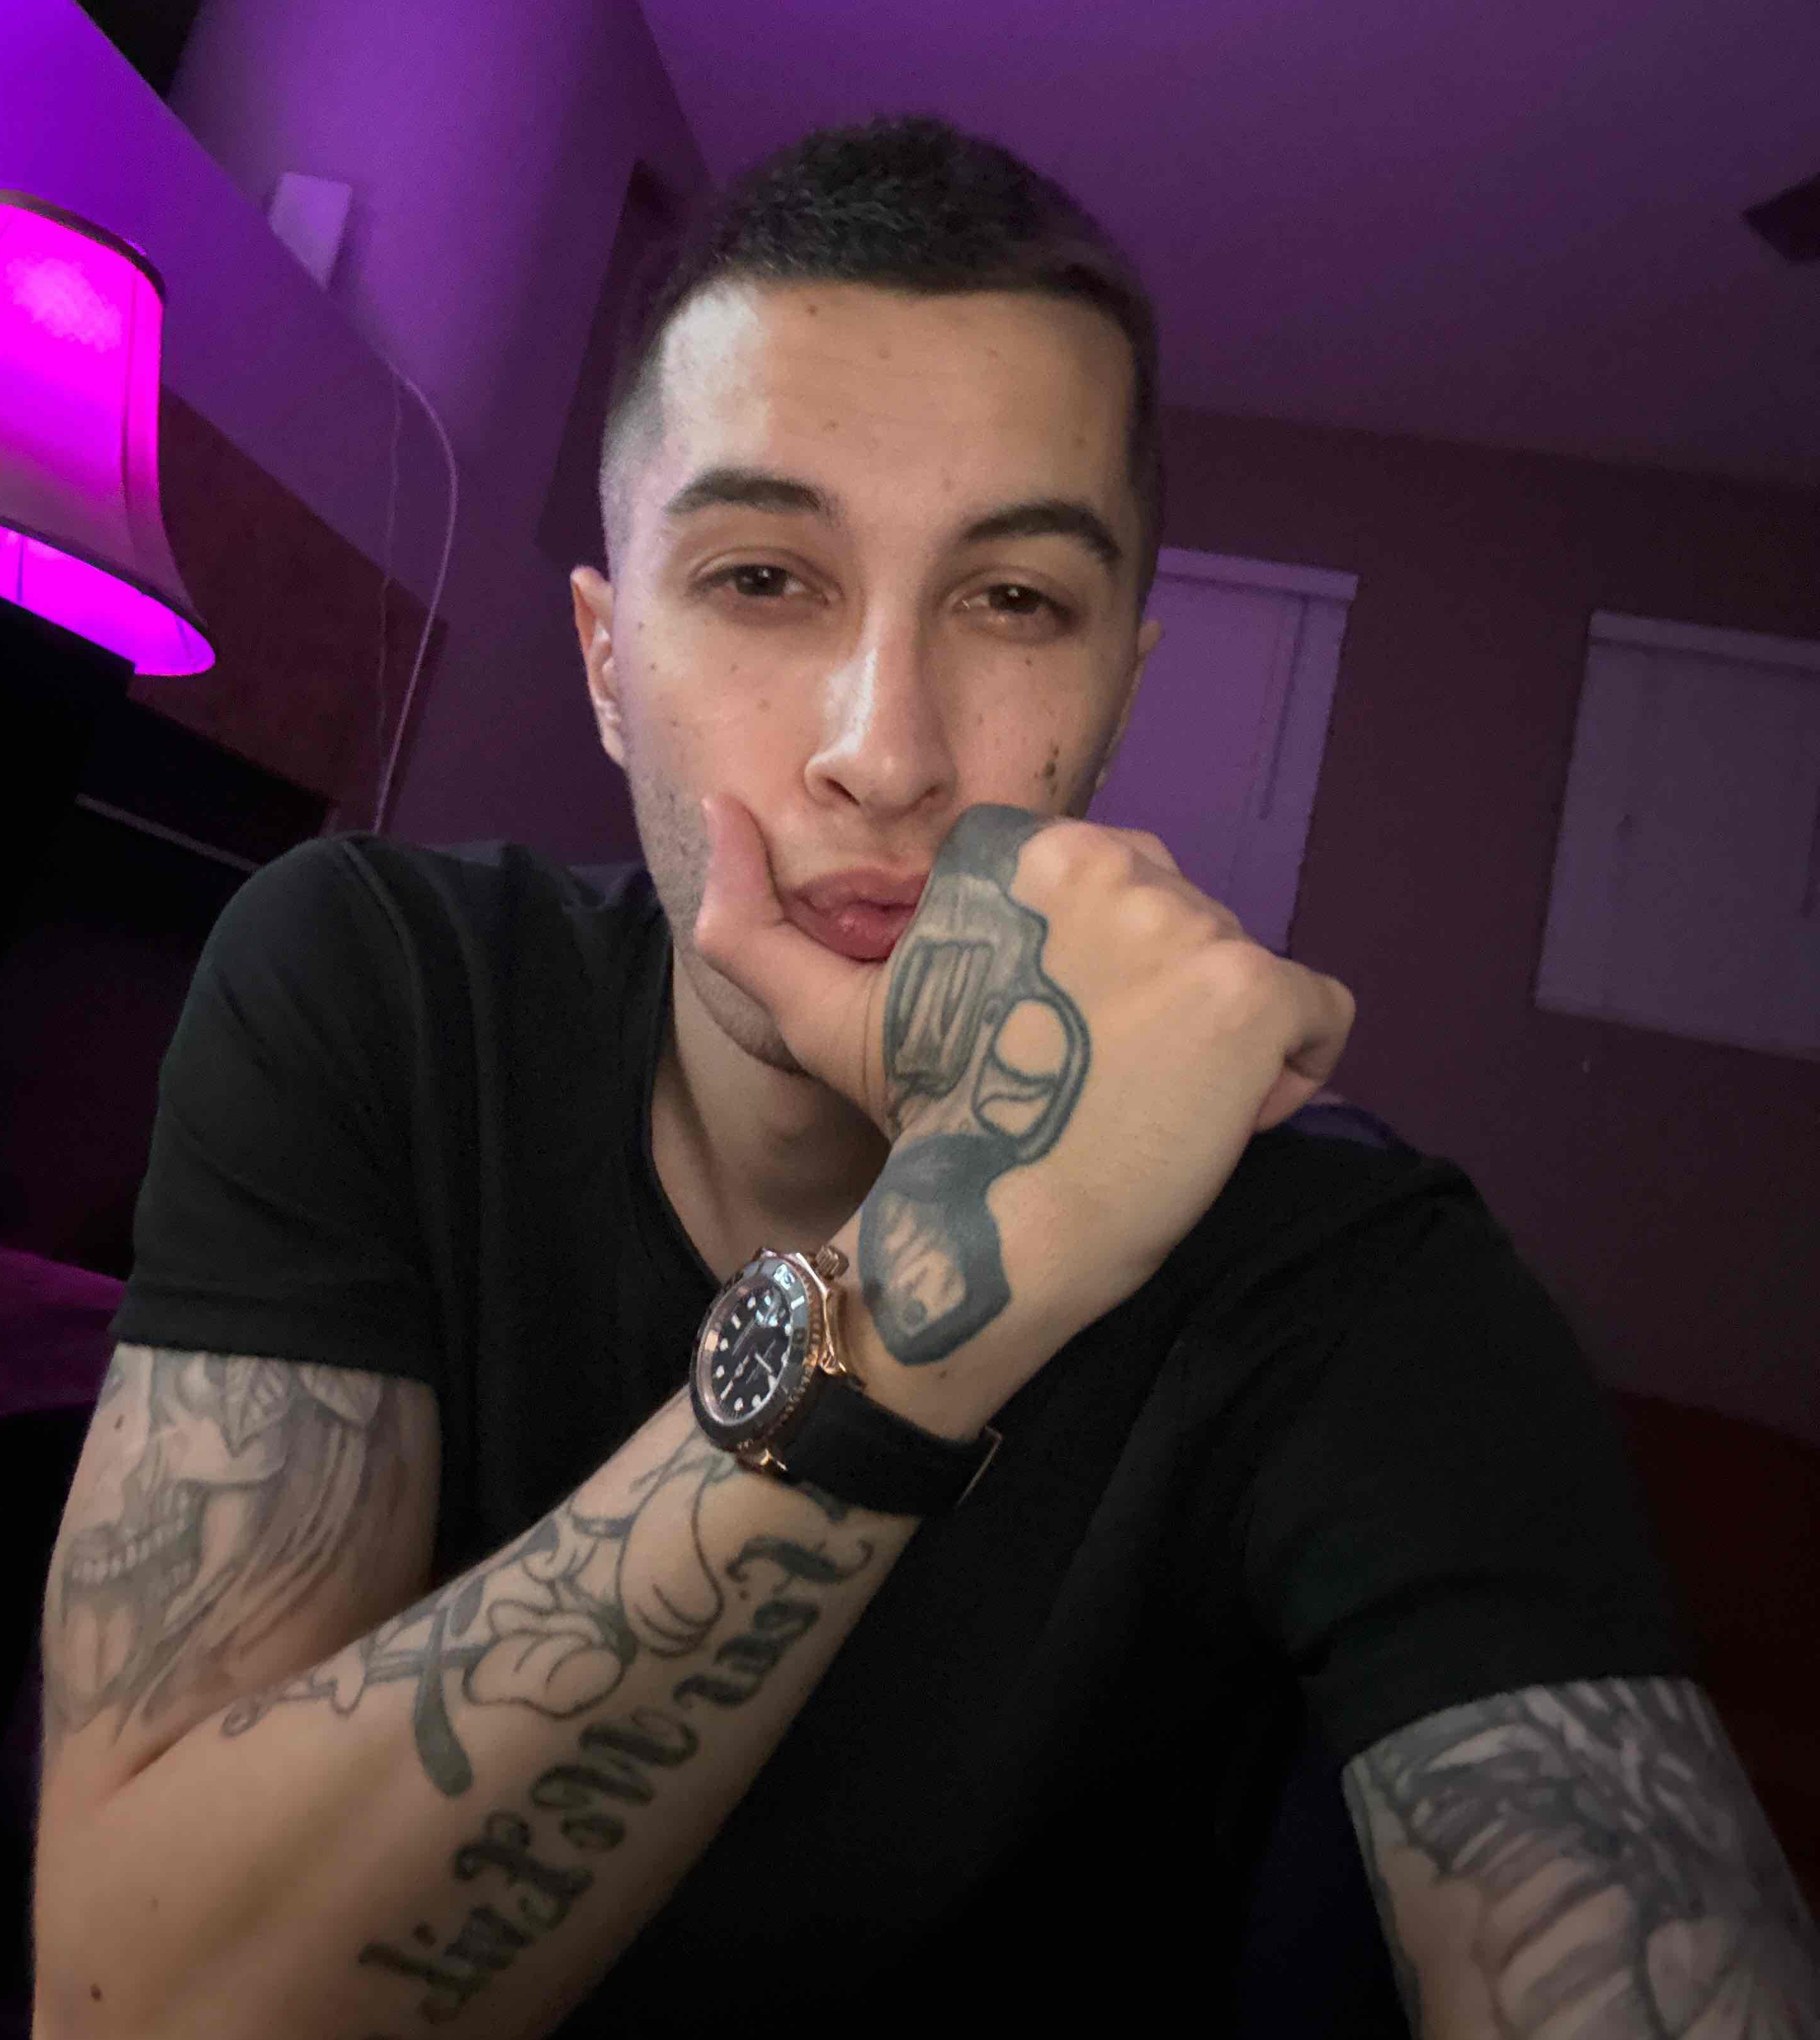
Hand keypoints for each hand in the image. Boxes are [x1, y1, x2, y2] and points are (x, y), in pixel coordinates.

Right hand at [694, 800, 1356, 1381]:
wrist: (995, 1230)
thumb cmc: (924, 1124)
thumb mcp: (826, 1013)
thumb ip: (749, 915)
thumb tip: (716, 809)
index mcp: (1030, 850)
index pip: (1119, 883)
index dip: (1092, 967)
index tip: (1046, 1037)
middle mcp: (1116, 862)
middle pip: (1187, 920)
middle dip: (1156, 1000)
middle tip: (1095, 1083)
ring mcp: (1192, 925)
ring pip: (1247, 970)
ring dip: (1215, 1044)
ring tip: (1146, 1107)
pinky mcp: (1256, 994)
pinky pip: (1323, 1017)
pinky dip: (1291, 1072)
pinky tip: (1223, 1119)